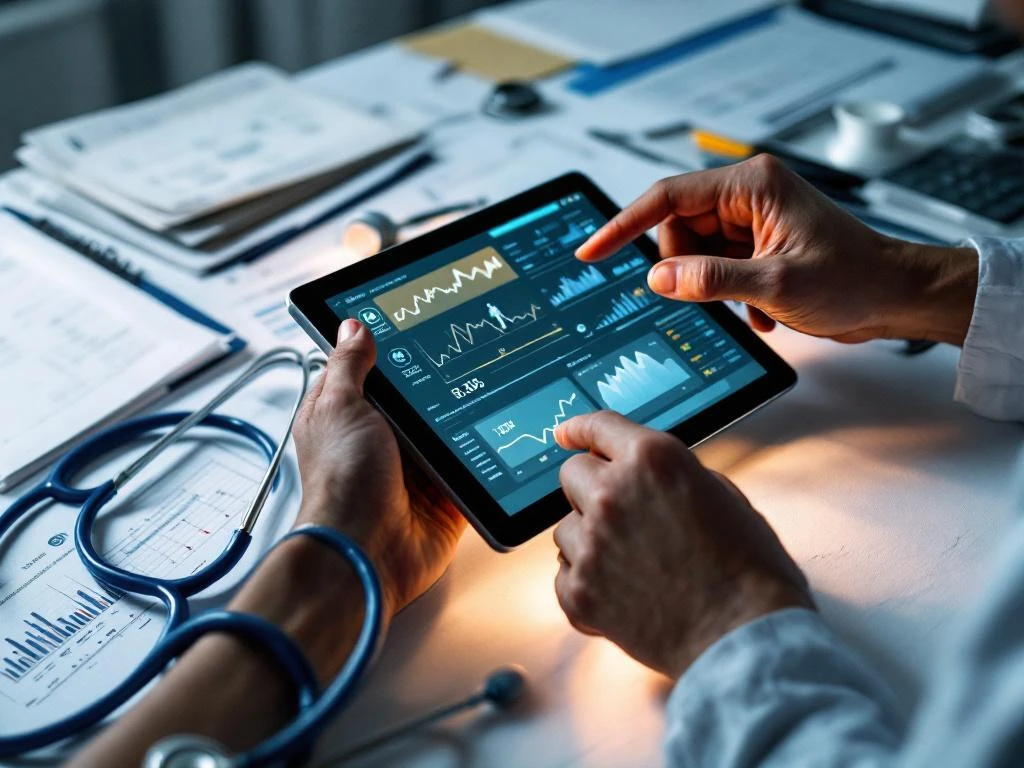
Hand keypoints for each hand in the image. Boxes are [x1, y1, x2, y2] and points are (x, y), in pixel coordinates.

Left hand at [292, 319, 465, 616]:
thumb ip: (350, 366)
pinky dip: (481, 457)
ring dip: (460, 420)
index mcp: (347, 414)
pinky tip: (494, 436)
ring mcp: (413, 468)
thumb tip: (353, 326)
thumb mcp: (341, 407)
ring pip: (445, 430)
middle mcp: (379, 440)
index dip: (388, 349)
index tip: (416, 324)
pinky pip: (468, 468)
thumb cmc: (342, 484)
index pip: (368, 370)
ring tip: (488, 386)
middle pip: (415, 398)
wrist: (367, 552)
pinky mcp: (443, 495)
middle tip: (464, 352)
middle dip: (436, 384)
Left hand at [552, 411, 811, 678]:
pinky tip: (624, 594)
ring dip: (590, 540)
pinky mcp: (579, 591)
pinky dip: (587, 583)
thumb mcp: (724, 496)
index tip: (566, 434)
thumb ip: (673, 477)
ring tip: (635, 566)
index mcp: (653, 460)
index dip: (579, 429)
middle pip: (572, 474)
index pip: (599, 426)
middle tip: (621, 516)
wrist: (745, 637)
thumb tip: (646, 478)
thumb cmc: (749, 570)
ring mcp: (591, 544)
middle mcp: (613, 494)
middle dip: (591, 489)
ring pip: (565, 528)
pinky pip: (563, 574)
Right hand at [577, 154, 977, 345]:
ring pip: (694, 254)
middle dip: (684, 269)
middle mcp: (748, 196)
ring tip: (750, 305)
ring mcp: (752, 221)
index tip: (592, 251)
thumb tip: (658, 278)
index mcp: (750, 186)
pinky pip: (715, 269)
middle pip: (678, 229)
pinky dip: (728, 295)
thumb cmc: (853, 279)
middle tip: (712, 296)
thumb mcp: (775, 285)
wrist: (894, 296)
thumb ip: (710, 280)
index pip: (668, 198)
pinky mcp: (758, 245)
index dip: (623, 225)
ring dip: (711, 288)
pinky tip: (762, 309)